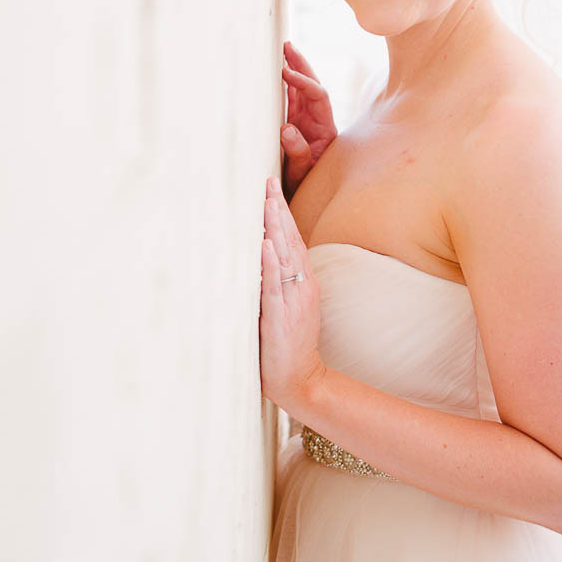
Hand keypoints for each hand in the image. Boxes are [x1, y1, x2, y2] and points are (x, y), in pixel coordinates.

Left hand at [259, 176, 325, 410]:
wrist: (300, 379)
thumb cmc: (288, 342)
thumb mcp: (285, 305)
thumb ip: (276, 280)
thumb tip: (258, 253)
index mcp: (303, 282)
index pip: (293, 239)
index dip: (282, 212)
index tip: (270, 187)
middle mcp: (302, 286)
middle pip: (290, 240)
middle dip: (278, 210)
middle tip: (267, 181)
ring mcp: (293, 300)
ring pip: (285, 257)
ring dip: (276, 228)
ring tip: (268, 201)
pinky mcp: (280, 317)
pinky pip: (274, 286)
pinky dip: (271, 264)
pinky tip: (266, 245)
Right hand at [280, 41, 336, 200]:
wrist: (303, 195)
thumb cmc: (303, 185)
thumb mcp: (301, 172)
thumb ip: (298, 152)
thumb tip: (288, 129)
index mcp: (324, 128)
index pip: (318, 96)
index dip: (303, 82)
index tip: (285, 72)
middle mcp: (317, 120)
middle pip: (313, 85)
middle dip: (301, 64)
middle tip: (287, 46)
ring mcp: (306, 120)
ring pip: (301, 89)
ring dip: (293, 68)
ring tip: (282, 50)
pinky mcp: (294, 123)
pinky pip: (291, 98)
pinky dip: (284, 83)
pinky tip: (276, 71)